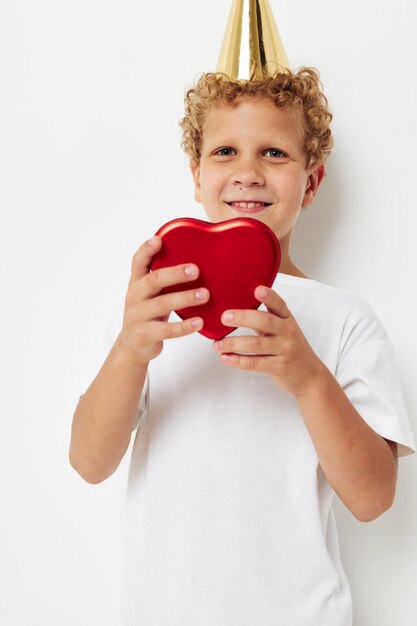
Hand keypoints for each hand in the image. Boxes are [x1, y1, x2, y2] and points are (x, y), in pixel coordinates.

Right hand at [119, 236, 209, 363]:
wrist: (132, 345)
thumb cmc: (148, 313)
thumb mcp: (150, 293)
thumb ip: (162, 278)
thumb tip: (194, 261)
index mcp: (136, 283)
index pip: (138, 262)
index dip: (146, 250)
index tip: (158, 240)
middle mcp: (135, 297)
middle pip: (153, 281)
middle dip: (174, 274)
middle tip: (195, 270)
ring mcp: (138, 316)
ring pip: (162, 304)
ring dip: (185, 298)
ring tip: (204, 294)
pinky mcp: (145, 334)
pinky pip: (167, 330)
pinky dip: (184, 326)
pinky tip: (199, 322)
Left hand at [212, 285, 323, 395]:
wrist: (310, 376)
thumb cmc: (290, 348)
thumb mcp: (283, 330)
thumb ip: (265, 320)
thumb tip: (234, 310)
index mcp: (287, 320)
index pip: (279, 305)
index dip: (269, 296)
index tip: (257, 289)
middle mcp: (287, 332)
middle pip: (265, 321)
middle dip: (243, 318)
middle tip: (224, 317)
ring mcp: (284, 350)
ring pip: (256, 344)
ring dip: (233, 343)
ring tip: (217, 344)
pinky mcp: (279, 367)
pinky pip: (255, 363)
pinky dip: (237, 360)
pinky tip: (225, 358)